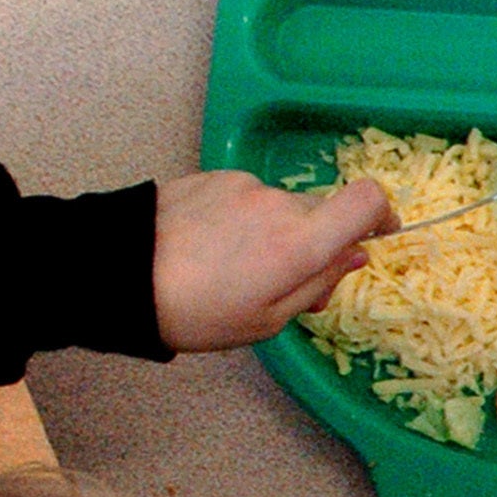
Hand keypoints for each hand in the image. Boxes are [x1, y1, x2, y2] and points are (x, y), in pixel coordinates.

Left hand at [153, 172, 397, 350]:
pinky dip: (241, 220)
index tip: (377, 235)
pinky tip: (207, 247)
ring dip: (272, 232)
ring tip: (231, 267)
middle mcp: (279, 203)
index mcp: (300, 242)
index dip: (382, 214)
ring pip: (280, 207)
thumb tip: (354, 254)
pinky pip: (246, 198)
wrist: (115, 275)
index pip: (367, 200)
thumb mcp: (267, 321)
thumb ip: (319, 284)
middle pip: (320, 213)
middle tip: (282, 282)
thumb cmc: (196, 313)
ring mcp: (244, 185)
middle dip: (313, 243)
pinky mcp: (212, 176)